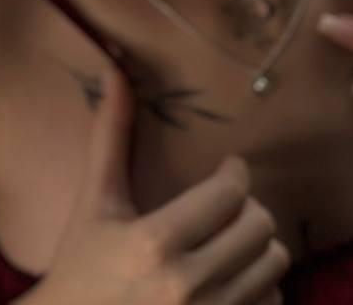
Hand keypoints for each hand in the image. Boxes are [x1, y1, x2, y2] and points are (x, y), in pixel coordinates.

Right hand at [32, 67, 288, 304]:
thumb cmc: (80, 265)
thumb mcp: (94, 203)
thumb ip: (109, 136)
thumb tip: (114, 69)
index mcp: (153, 243)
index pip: (230, 193)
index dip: (236, 174)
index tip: (228, 169)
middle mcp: (186, 285)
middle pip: (260, 228)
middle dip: (248, 209)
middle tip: (229, 206)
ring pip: (273, 267)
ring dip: (257, 248)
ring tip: (232, 240)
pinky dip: (260, 289)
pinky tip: (232, 280)